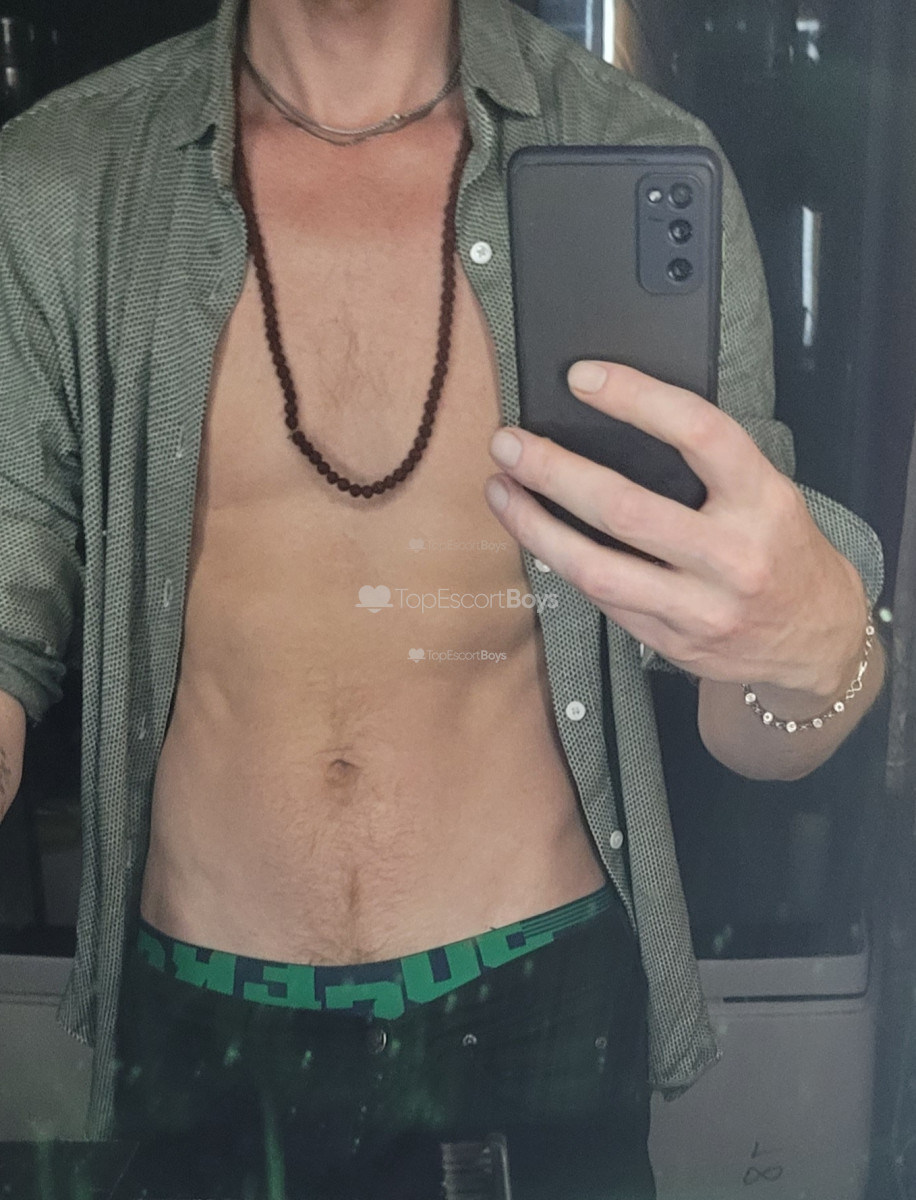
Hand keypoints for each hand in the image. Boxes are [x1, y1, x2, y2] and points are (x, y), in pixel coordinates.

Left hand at [484, 361, 867, 696]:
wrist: (815, 640)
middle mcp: (732, 556)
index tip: (581, 377)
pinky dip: (560, 561)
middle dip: (553, 471)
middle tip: (509, 443)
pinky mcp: (669, 642)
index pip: (699, 433)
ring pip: (596, 567)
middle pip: (625, 508)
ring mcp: (699, 608)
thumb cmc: (780, 550)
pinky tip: (535, 533)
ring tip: (501, 489)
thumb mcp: (767, 494)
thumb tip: (612, 420)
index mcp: (763, 501)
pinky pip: (601, 598)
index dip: (635, 397)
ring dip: (535, 526)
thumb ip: (707, 465)